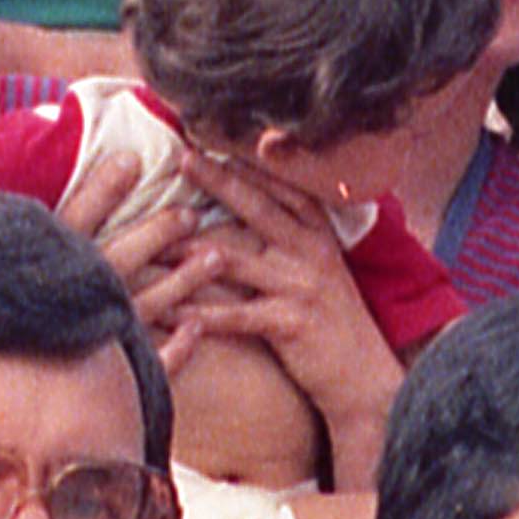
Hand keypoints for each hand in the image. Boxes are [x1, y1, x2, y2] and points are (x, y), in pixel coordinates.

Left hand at [103, 161, 405, 466]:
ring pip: (235, 259)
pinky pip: (236, 314)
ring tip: (153, 243)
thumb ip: (293, 242)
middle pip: (258, 207)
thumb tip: (252, 219)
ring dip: (188, 253)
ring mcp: (301, 286)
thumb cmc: (335, 325)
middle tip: (184, 158)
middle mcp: (311, 252)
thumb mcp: (322, 272)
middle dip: (218, 180)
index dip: (249, 164)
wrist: (365, 378)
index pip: (283, 187)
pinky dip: (202, 314)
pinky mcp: (290, 323)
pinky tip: (171, 313)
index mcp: (319, 235)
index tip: (216, 140)